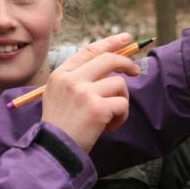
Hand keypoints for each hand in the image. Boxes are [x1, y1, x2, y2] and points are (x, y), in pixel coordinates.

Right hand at [41, 33, 139, 152]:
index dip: (110, 42)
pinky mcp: (97, 108)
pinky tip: (109, 127)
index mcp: (61, 74)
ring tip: (111, 115)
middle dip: (126, 63)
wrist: (54, 150)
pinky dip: (121, 116)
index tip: (126, 39)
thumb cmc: (59, 125)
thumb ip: (76, 78)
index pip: (89, 50)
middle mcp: (72, 79)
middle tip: (135, 71)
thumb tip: (108, 65)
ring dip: (121, 100)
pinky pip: (122, 103)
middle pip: (108, 59)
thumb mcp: (57, 95)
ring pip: (119, 84)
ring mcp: (85, 92)